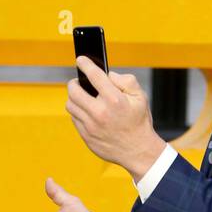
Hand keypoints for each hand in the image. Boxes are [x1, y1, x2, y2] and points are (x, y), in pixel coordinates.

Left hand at [66, 56, 167, 179]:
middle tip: (78, 82)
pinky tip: (85, 111)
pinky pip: (74, 119)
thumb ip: (126, 80)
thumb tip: (108, 75)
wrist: (138, 151)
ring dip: (73, 98)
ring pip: (70, 105)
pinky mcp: (87, 136)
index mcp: (114, 100)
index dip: (85, 64)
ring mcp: (91, 126)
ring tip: (81, 96)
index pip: (94, 75)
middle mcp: (100, 112)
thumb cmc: (139, 122)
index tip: (81, 60)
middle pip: (74, 90)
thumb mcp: (140, 97)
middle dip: (74, 82)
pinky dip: (78, 112)